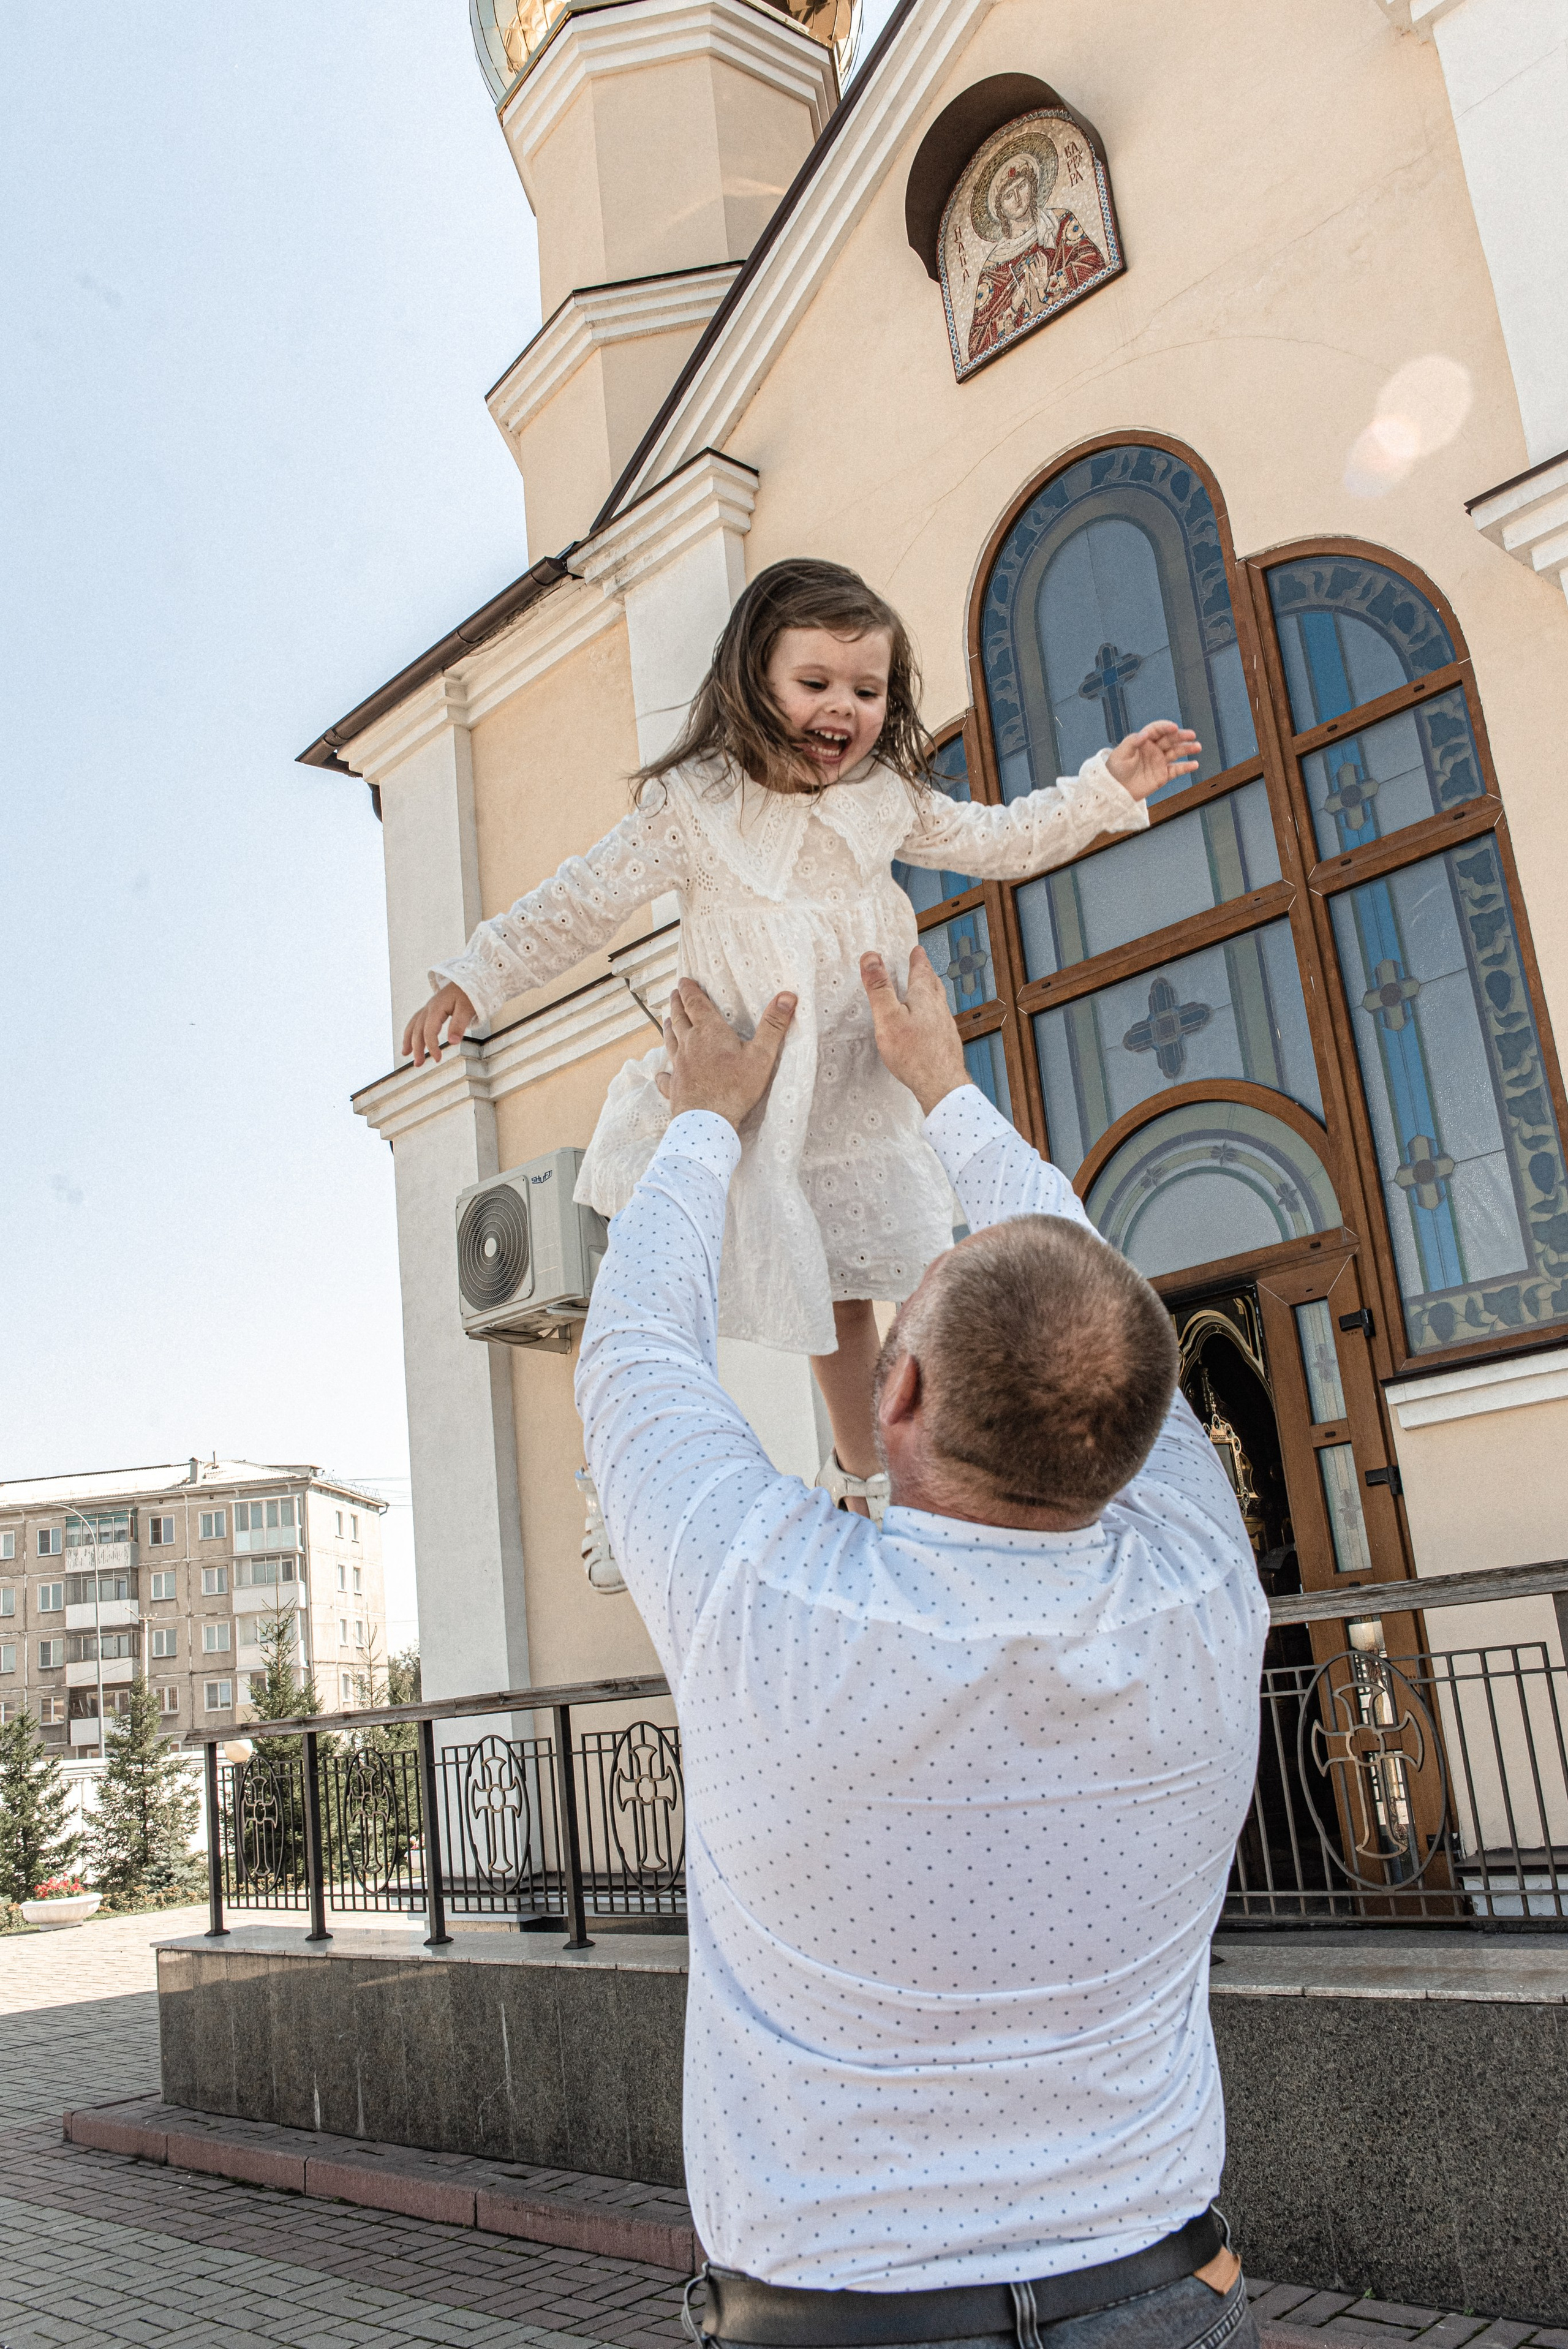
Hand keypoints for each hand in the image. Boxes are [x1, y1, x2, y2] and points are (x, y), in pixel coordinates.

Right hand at [401, 982, 475, 1066]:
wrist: (470, 978)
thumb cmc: (470, 993)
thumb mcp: (468, 1008)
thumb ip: (459, 1024)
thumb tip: (453, 1042)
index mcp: (437, 1008)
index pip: (429, 1031)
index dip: (432, 1046)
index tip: (438, 1059)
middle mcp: (429, 1007)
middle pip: (418, 1030)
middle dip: (417, 1048)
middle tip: (418, 1065)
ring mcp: (429, 1007)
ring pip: (414, 1024)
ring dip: (409, 1040)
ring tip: (405, 1054)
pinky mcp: (431, 1008)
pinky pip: (417, 1020)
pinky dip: (411, 1031)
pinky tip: (411, 1040)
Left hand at [655, 980, 795, 1131]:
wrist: (708, 1122)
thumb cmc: (735, 1088)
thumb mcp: (761, 1055)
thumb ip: (773, 1025)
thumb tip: (787, 995)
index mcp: (709, 1032)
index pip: (696, 1004)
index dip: (690, 990)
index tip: (684, 980)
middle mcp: (689, 1044)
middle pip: (679, 1019)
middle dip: (677, 1004)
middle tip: (675, 994)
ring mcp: (680, 1066)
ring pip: (670, 1042)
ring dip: (668, 1029)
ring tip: (667, 1021)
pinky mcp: (675, 1087)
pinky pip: (666, 1078)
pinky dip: (663, 1073)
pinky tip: (661, 1074)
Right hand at [860, 947, 969, 1117]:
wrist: (941, 1085)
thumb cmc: (913, 1054)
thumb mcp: (888, 1017)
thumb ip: (880, 988)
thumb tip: (871, 958)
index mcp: (924, 998)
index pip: (921, 971)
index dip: (918, 959)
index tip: (917, 950)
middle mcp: (939, 1009)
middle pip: (933, 985)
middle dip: (926, 974)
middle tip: (923, 966)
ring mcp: (945, 1027)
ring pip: (938, 1003)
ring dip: (932, 993)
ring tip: (927, 991)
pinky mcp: (946, 1044)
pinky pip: (939, 1022)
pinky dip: (933, 1015)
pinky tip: (929, 1026)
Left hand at [1105, 720, 1200, 801]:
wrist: (1115, 790)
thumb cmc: (1114, 770)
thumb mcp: (1120, 753)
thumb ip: (1132, 741)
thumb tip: (1144, 734)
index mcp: (1143, 741)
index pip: (1157, 730)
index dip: (1165, 727)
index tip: (1173, 727)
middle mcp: (1153, 750)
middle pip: (1170, 739)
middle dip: (1181, 736)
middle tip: (1191, 735)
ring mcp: (1159, 762)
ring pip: (1176, 752)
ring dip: (1187, 749)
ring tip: (1196, 746)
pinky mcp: (1162, 775)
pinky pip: (1176, 770)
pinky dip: (1186, 767)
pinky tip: (1194, 764)